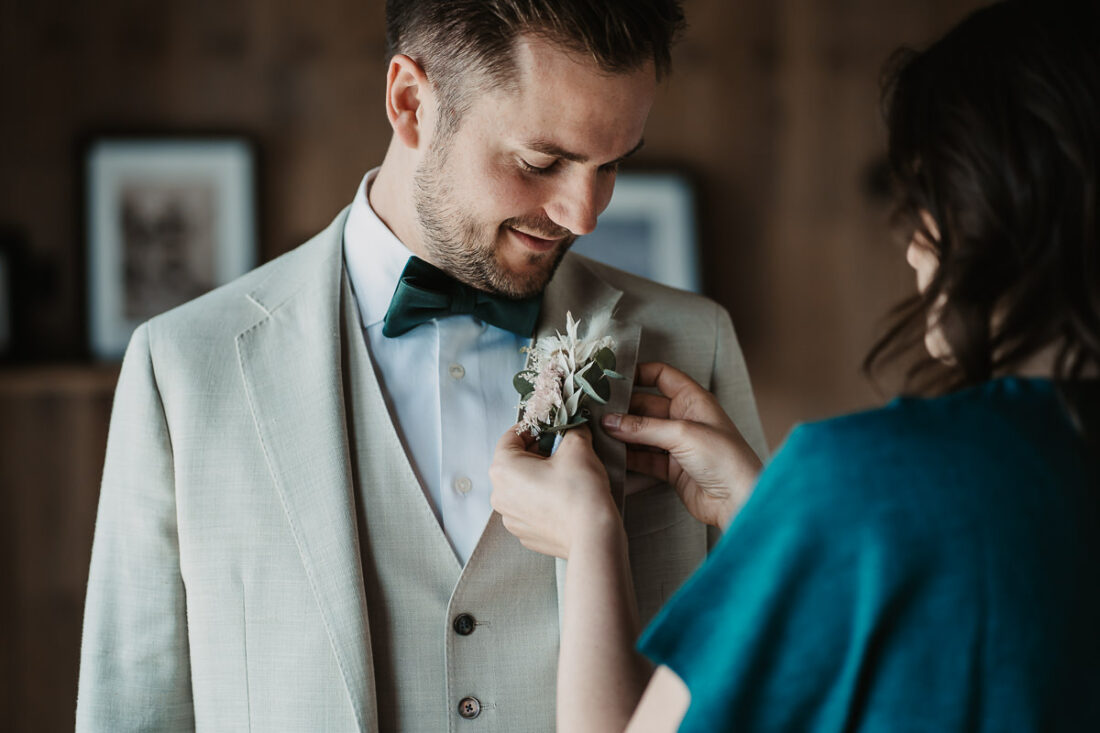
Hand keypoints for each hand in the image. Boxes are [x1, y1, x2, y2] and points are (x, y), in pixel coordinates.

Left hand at [490, 425, 621, 558]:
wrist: (592, 536)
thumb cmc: (580, 493)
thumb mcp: (578, 447)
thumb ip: (571, 429)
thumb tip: (573, 426)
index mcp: (503, 469)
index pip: (512, 436)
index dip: (534, 427)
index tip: (551, 427)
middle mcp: (500, 495)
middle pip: (515, 461)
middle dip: (539, 452)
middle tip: (563, 450)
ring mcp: (511, 518)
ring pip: (522, 486)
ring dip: (540, 476)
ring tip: (566, 476)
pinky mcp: (525, 533)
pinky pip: (530, 508)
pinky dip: (543, 499)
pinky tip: (564, 497)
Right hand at [601, 362, 761, 529]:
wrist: (740, 500)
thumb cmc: (725, 458)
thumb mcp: (682, 434)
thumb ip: (644, 428)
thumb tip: (610, 422)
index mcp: (693, 399)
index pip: (662, 376)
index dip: (639, 373)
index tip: (612, 378)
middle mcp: (683, 418)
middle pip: (645, 407)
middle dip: (622, 410)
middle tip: (595, 414)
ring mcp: (677, 444)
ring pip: (642, 435)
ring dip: (622, 436)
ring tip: (597, 436)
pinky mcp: (672, 469)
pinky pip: (644, 459)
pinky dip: (628, 459)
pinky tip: (611, 458)